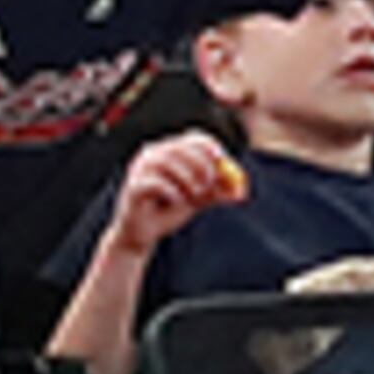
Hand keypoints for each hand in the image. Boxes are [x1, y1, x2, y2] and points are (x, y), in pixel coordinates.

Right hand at [105, 130, 251, 256]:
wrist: (143, 235)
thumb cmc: (168, 212)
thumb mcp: (198, 200)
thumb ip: (216, 192)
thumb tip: (240, 190)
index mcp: (169, 152)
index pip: (191, 137)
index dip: (208, 146)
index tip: (222, 158)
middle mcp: (152, 155)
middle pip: (179, 147)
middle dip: (200, 164)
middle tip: (210, 182)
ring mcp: (139, 170)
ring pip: (165, 161)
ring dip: (186, 178)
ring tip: (194, 195)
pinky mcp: (134, 187)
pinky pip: (154, 182)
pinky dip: (170, 191)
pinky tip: (176, 200)